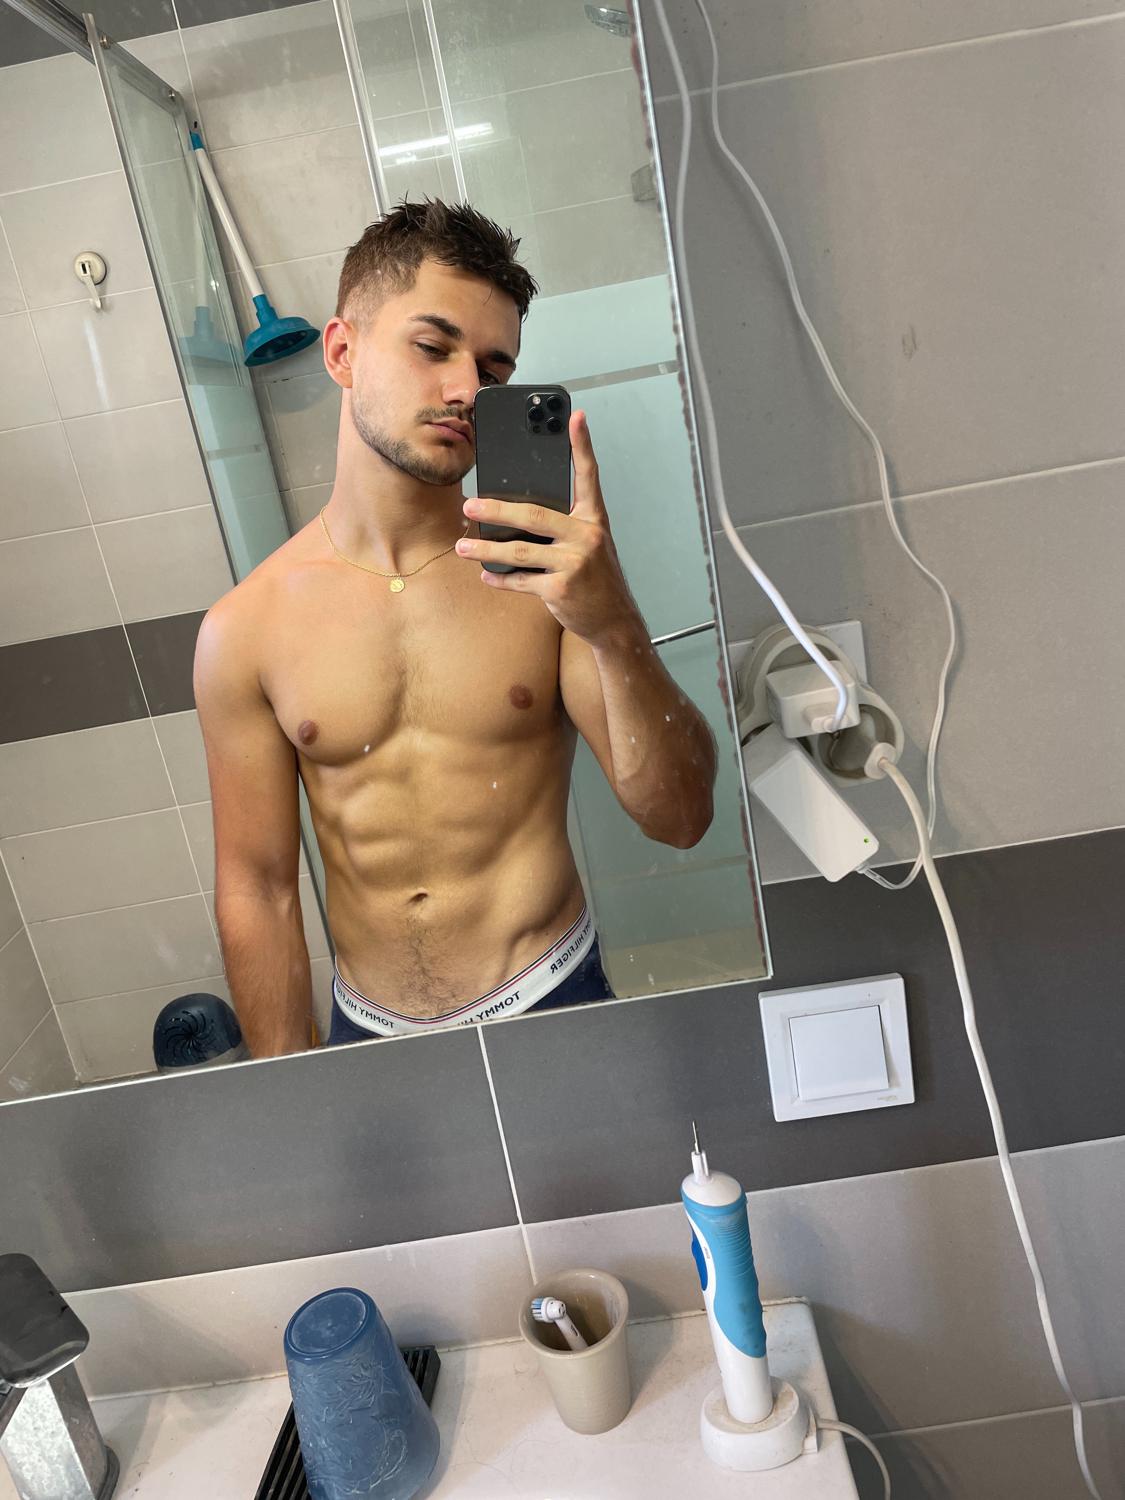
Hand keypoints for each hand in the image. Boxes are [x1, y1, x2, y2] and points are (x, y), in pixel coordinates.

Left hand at [456, 410, 640, 645]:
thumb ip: (562, 526)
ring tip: (462, 547)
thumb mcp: (588, 544)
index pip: (588, 476)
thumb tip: (515, 514)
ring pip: (519, 551)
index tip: (576, 417)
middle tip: (469, 505)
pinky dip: (501, 579)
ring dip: (486, 549)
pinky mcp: (561, 589)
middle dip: (496, 510)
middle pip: (534, 515)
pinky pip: (521, 580)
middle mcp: (587, 536)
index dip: (583, 445)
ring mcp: (574, 563)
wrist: (614, 619)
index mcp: (593, 519)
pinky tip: (486, 574)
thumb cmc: (596, 577)